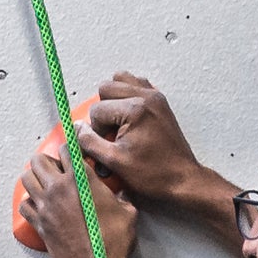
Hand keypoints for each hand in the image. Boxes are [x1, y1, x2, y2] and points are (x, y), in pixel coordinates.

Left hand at [16, 129, 135, 257]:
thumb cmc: (113, 241)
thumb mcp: (128, 212)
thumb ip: (121, 195)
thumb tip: (121, 192)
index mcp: (81, 179)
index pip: (66, 149)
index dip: (70, 149)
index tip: (75, 155)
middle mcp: (58, 188)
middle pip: (38, 160)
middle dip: (46, 160)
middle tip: (57, 168)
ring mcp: (45, 206)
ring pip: (26, 178)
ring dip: (34, 177)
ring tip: (45, 183)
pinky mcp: (39, 223)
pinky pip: (24, 205)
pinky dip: (29, 202)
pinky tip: (40, 205)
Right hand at [78, 72, 221, 218]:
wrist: (181, 178)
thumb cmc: (152, 173)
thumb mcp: (114, 161)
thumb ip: (89, 142)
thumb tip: (76, 128)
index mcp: (134, 109)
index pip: (97, 109)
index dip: (96, 130)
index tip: (108, 145)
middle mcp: (146, 96)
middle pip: (107, 87)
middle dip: (103, 110)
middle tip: (110, 132)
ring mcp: (155, 96)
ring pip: (122, 79)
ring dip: (114, 98)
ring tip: (118, 121)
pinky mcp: (160, 101)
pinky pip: (137, 84)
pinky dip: (128, 95)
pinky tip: (129, 117)